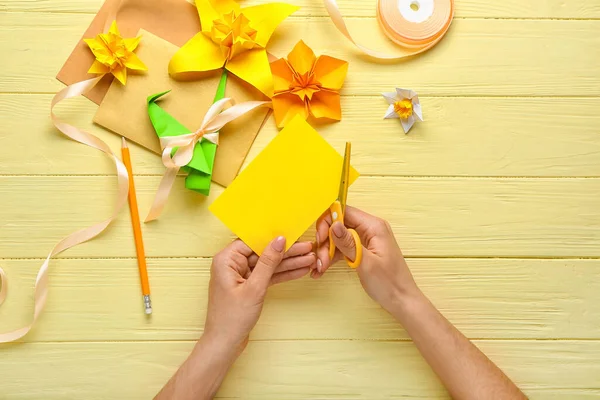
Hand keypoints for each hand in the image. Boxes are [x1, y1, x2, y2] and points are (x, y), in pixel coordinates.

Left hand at [203, 237, 314, 358]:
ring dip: (289, 263)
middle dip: (287, 252)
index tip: (294, 236)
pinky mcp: (248, 286)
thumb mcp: (254, 288)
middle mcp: (232, 264)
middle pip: (263, 252)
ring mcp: (241, 275)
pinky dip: (283, 275)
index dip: (274, 239)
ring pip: (268, 264)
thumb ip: (268, 262)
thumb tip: (279, 241)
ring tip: (310, 259)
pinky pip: (268, 276)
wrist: (225, 344)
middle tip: (308, 248)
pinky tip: (300, 271)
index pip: (253, 241)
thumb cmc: (232, 318)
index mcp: (226, 260)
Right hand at [315, 206, 419, 313]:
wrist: (401, 301)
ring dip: (327, 251)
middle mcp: (370, 229)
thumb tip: (334, 225)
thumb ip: (348, 243)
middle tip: (320, 259)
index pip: (344, 211)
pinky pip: (343, 248)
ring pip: (338, 238)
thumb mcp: (366, 263)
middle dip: (326, 241)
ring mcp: (366, 239)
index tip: (320, 238)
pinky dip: (332, 257)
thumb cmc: (389, 283)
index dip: (328, 222)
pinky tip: (323, 268)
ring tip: (320, 268)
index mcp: (374, 226)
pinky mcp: (363, 250)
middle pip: (339, 225)